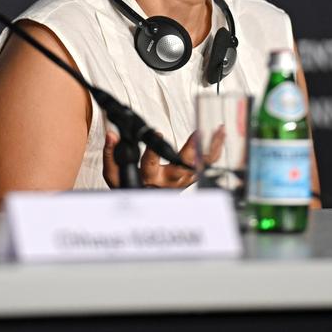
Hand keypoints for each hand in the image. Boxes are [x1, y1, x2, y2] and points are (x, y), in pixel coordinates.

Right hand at [102, 127, 225, 188]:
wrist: (145, 202)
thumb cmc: (131, 187)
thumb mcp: (115, 176)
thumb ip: (112, 155)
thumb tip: (113, 134)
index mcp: (149, 178)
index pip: (150, 164)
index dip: (154, 150)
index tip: (158, 134)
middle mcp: (168, 181)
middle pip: (184, 167)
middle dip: (192, 149)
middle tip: (199, 132)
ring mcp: (183, 180)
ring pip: (202, 165)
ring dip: (211, 146)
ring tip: (219, 129)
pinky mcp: (191, 177)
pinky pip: (207, 164)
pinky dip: (215, 150)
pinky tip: (220, 136)